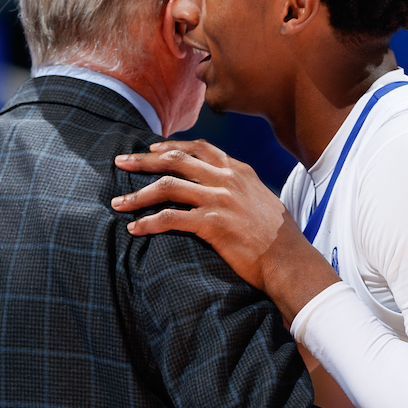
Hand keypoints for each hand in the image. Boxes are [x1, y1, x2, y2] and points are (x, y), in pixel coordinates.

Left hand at [112, 140, 337, 322]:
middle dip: (143, 160)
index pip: (199, 147)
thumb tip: (230, 191)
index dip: (171, 146)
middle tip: (120, 162)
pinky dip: (148, 223)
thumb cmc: (279, 237)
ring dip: (137, 194)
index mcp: (239, 171)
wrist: (290, 260)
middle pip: (175, 160)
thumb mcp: (264, 200)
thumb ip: (244, 189)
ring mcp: (219, 199)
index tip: (151, 149)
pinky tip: (135, 229)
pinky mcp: (212, 223)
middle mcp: (227, 179)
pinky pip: (170, 219)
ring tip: (117, 203)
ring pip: (167, 187)